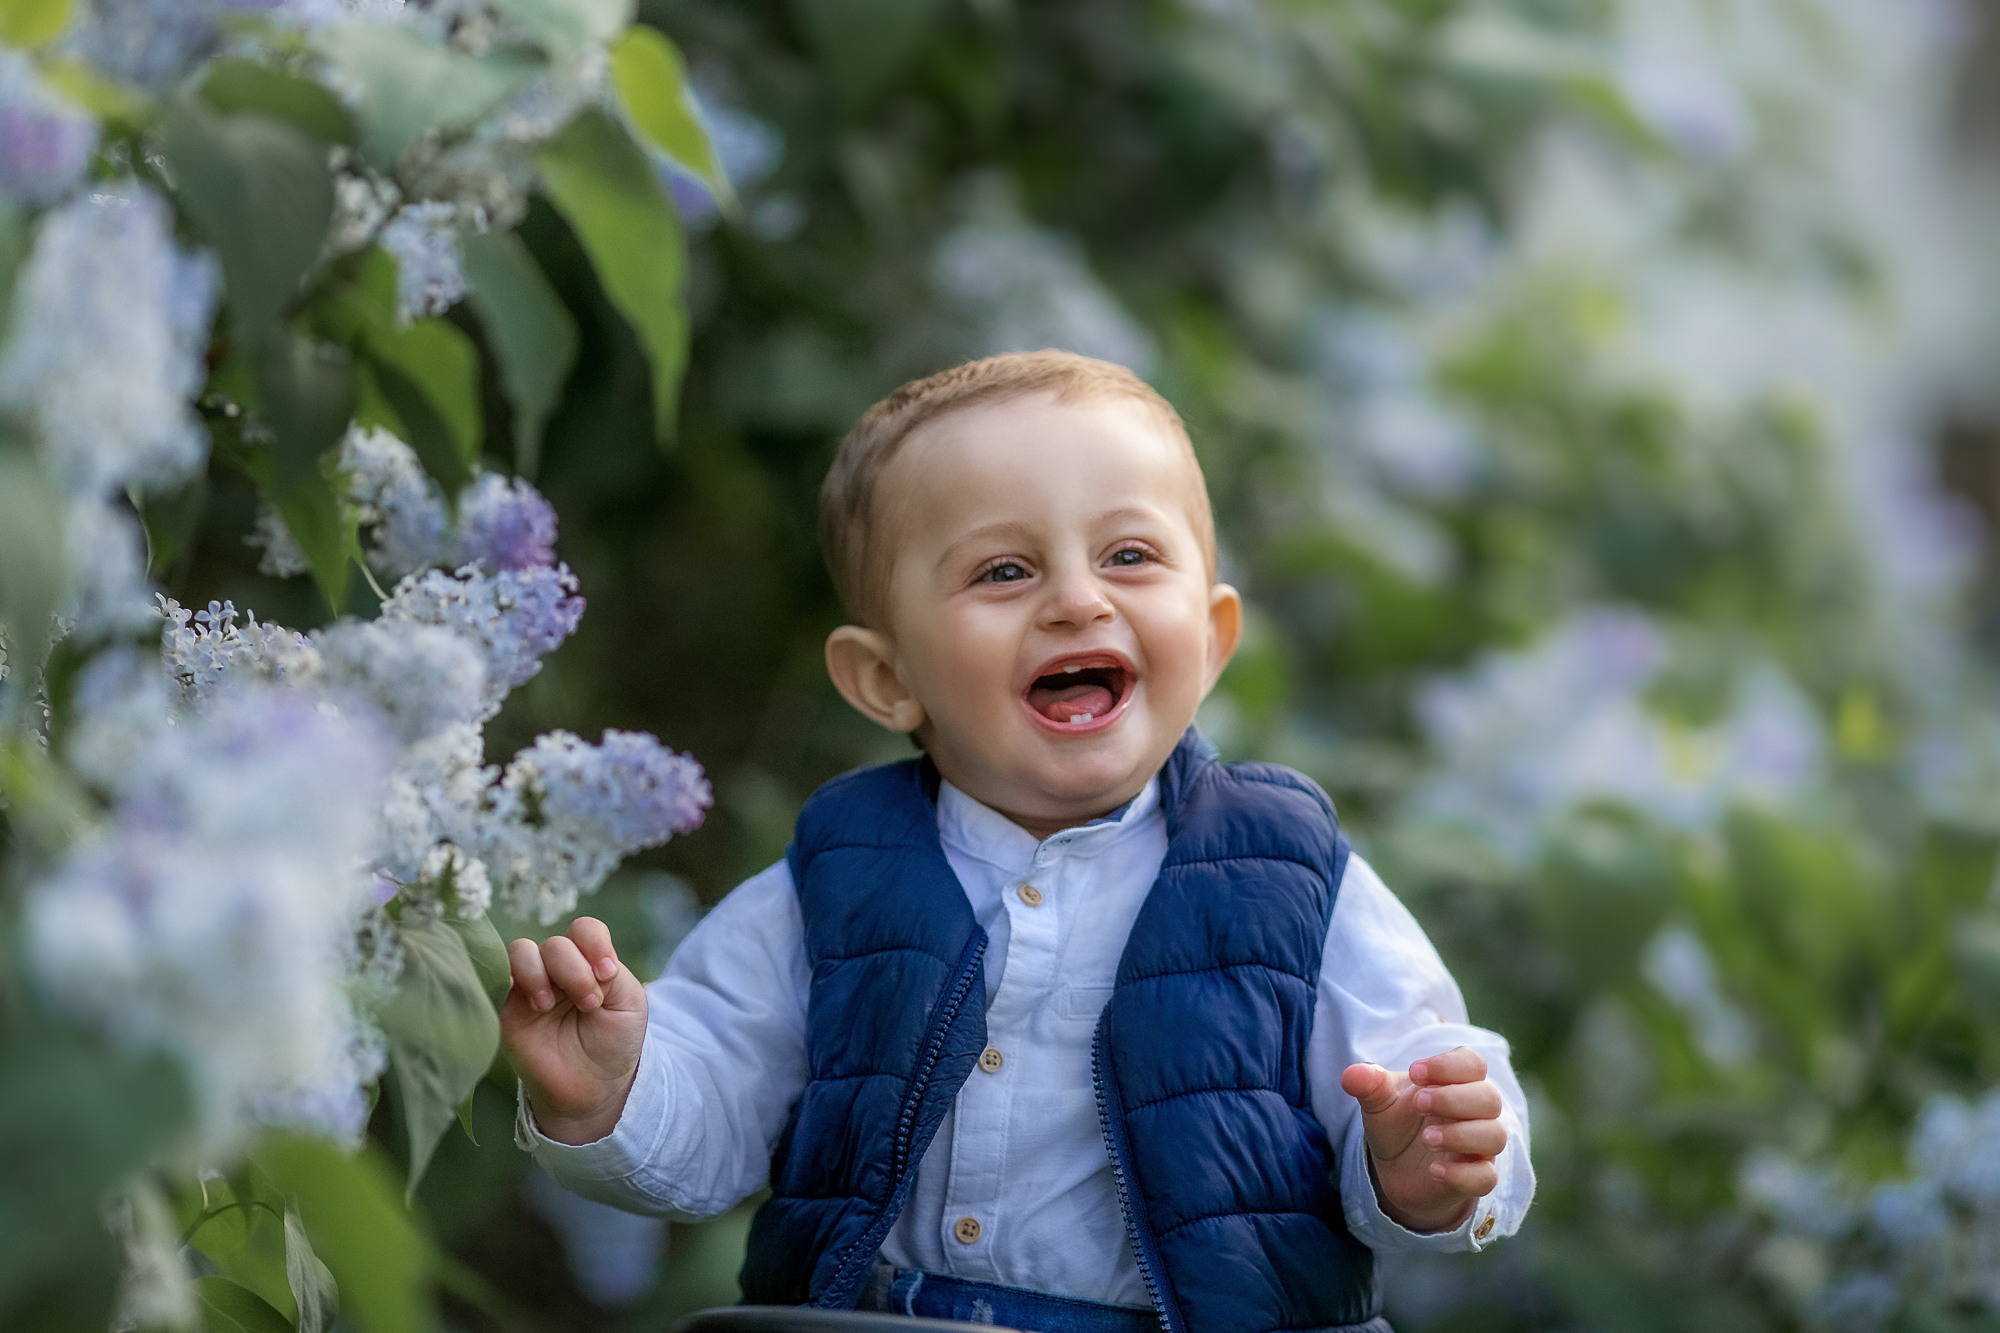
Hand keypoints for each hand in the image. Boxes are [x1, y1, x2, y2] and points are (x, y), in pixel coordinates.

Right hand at [500, 916, 647, 1145]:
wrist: (592, 1088)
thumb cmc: (613, 1042)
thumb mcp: (629, 1004)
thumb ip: (612, 975)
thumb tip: (587, 961)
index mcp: (588, 961)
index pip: (584, 930)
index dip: (595, 944)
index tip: (608, 974)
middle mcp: (556, 969)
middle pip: (556, 944)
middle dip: (575, 970)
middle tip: (589, 1004)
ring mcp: (528, 987)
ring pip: (520, 951)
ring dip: (540, 972)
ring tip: (551, 1006)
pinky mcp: (504, 1009)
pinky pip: (495, 977)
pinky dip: (512, 980)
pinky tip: (536, 1005)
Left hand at [1340, 1046, 1505, 1232]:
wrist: (1394, 1169)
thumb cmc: (1397, 1123)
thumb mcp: (1379, 1100)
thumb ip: (1369, 1084)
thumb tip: (1351, 1074)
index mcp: (1457, 1082)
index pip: (1472, 1064)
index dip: (1449, 1065)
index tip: (1416, 1072)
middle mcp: (1476, 1112)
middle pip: (1489, 1098)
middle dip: (1454, 1099)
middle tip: (1419, 1103)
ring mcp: (1479, 1147)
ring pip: (1494, 1136)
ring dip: (1461, 1135)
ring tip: (1426, 1139)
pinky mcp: (1475, 1179)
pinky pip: (1486, 1177)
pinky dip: (1462, 1174)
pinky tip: (1434, 1170)